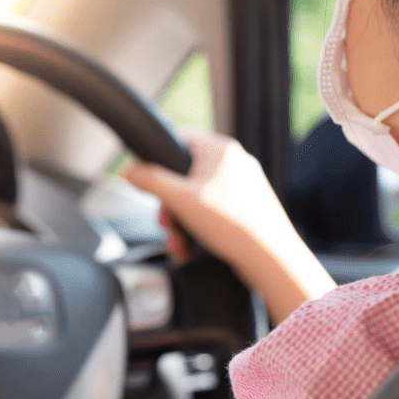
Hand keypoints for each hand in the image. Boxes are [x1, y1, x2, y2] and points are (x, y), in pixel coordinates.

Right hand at [122, 130, 333, 322]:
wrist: (270, 259)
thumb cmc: (232, 224)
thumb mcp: (180, 200)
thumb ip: (150, 180)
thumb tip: (128, 169)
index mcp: (221, 150)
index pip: (179, 139)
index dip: (157, 159)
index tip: (146, 179)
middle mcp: (233, 163)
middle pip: (183, 175)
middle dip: (169, 205)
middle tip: (166, 223)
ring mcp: (241, 186)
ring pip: (195, 197)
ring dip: (180, 222)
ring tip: (179, 243)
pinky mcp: (244, 207)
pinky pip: (210, 212)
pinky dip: (196, 228)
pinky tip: (190, 247)